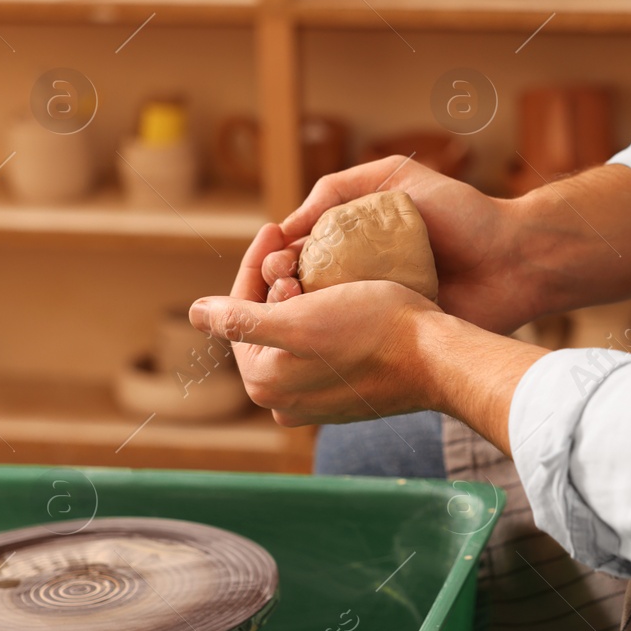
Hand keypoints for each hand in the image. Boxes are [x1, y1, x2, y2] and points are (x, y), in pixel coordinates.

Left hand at [191, 225, 442, 424]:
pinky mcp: (347, 395)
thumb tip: (194, 312)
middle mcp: (284, 399)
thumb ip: (239, 318)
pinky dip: (323, 316)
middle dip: (276, 281)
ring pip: (294, 333)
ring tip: (317, 264)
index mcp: (263, 381)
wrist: (437, 358)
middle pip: (265, 323)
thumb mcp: (299, 319)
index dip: (253, 266)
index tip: (272, 229)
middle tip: (296, 246)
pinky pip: (321, 347)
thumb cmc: (373, 330)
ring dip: (301, 295)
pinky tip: (340, 292)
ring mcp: (317, 401)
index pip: (239, 313)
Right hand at [263, 156, 536, 333]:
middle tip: (283, 286)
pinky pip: (357, 343)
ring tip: (294, 308)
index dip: (276, 258)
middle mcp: (361, 278)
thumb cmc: (463, 214)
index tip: (273, 257)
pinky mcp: (396, 337)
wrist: (515, 257)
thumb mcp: (396, 180)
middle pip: (300, 290)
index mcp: (354, 242)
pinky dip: (333, 340)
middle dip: (279, 288)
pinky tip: (320, 334)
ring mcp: (378, 310)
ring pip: (321, 321)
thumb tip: (288, 225)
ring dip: (298, 318)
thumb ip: (339, 188)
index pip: (297, 254)